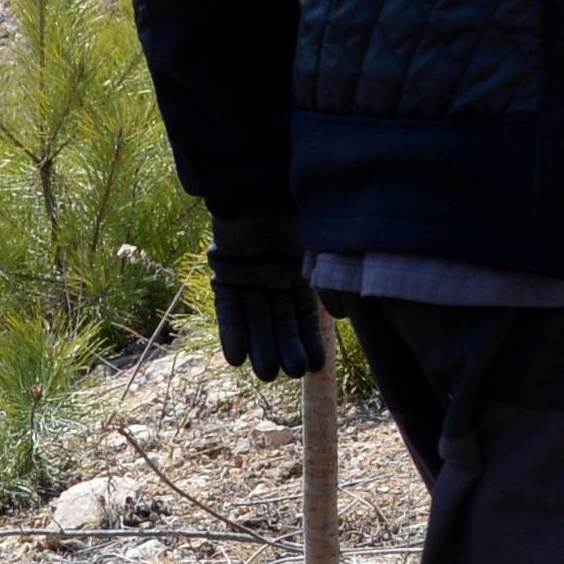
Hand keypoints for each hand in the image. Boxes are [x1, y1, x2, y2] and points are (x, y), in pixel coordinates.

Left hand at [204, 213, 324, 382]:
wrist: (256, 189)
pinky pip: (228, 311)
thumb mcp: (318, 251)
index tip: (313, 367)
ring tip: (265, 374)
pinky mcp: (224, 279)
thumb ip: (328, 283)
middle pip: (279, 324)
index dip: (308, 342)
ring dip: (259, 347)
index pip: (305, 318)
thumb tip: (339, 318)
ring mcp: (249, 283)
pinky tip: (235, 358)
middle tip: (286, 374)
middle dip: (283, 349)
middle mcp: (274, 284)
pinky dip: (232, 333)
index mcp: (300, 277)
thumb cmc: (292, 214)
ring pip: (255, 322)